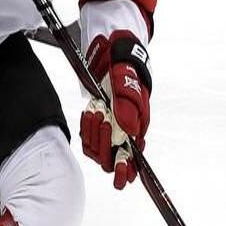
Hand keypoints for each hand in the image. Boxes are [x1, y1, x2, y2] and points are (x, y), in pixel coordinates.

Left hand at [80, 30, 151, 189]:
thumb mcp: (127, 75)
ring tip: (96, 112)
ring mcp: (109, 123)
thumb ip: (129, 100)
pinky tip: (89, 112)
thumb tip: (129, 130)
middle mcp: (125, 127)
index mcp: (139, 122)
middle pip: (115, 156)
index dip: (127, 169)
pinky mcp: (96, 117)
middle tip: (102, 122)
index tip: (121, 178)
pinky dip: (86, 128)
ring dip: (95, 136)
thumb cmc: (124, 61)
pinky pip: (88, 136)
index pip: (135, 156)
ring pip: (99, 148)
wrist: (111, 47)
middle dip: (106, 149)